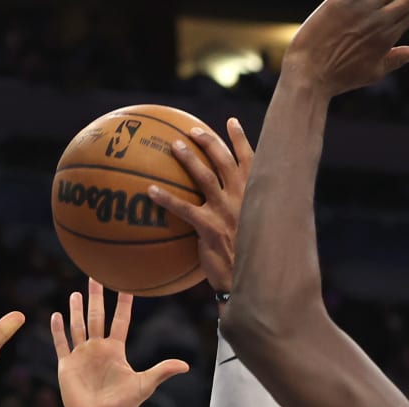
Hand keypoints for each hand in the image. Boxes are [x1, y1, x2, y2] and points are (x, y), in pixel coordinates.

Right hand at [50, 279, 188, 406]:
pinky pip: (61, 344)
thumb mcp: (143, 386)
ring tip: (76, 293)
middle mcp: (98, 349)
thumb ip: (161, 371)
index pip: (120, 320)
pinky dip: (58, 330)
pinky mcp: (67, 366)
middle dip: (96, 296)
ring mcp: (82, 356)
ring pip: (78, 327)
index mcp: (116, 351)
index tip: (125, 284)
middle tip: (95, 274)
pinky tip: (55, 315)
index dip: (123, 303)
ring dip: (76, 310)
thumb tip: (185, 365)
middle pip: (96, 316)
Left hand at [148, 118, 252, 296]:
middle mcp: (242, 199)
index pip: (251, 160)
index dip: (240, 139)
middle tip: (193, 131)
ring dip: (188, 159)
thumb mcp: (258, 234)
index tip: (231, 122)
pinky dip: (166, 197)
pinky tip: (150, 190)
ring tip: (173, 146)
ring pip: (205, 177)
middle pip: (224, 161)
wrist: (253, 282)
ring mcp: (226, 212)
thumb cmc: (253, 261)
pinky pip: (183, 208)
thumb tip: (234, 213)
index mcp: (256, 197)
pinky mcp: (209, 228)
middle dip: (209, 141)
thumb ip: (248, 217)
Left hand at [283, 0, 408, 98]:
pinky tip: (359, 1)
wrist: (308, 75)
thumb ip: (398, 58)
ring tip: (375, 3)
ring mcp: (359, 7)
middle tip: (392, 0)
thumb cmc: (339, 77)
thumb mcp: (373, 72)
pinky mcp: (339, 0)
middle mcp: (377, 20)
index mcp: (388, 36)